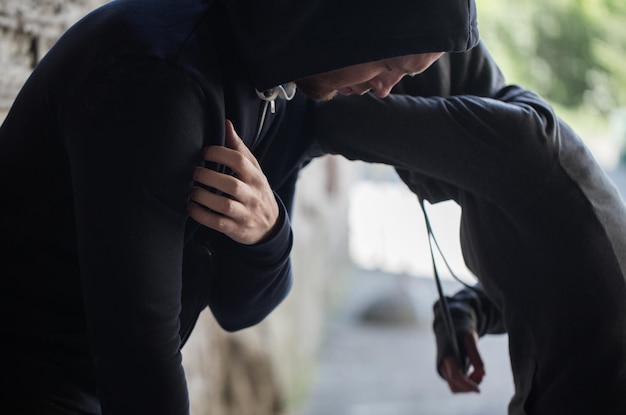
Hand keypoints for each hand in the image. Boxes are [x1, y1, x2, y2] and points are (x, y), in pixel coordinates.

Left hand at [188, 120, 278, 244]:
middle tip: (195, 172)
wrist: (270, 226)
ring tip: (192, 190)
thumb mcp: (253, 170)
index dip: (219, 153)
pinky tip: (191, 207)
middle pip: (231, 184)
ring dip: (203, 196)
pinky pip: (217, 223)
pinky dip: (201, 215)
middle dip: (208, 176)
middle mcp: (252, 195)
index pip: (240, 161)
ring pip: (224, 205)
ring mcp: (245, 214)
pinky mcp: (236, 229)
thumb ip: (239, 149)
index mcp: (256, 177)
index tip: (204, 152)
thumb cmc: (256, 191)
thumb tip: (226, 123)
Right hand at [439, 330, 484, 392]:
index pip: (456, 376)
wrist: (452, 329)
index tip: (479, 390)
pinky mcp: (449, 373)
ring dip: (469, 386)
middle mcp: (443, 365)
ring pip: (456, 388)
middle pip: (455, 386)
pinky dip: (468, 384)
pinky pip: (457, 385)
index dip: (467, 385)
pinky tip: (474, 373)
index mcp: (447, 356)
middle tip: (481, 375)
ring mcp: (445, 370)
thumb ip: (476, 355)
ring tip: (478, 373)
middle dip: (469, 386)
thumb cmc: (462, 333)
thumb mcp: (471, 338)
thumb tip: (483, 373)